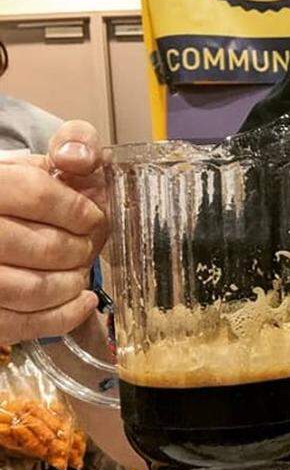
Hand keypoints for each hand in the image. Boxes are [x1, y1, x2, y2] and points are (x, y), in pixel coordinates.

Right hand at [0, 121, 107, 346]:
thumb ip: (73, 144)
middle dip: (76, 250)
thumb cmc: (22, 192)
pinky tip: (81, 301)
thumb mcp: (46, 158)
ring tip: (80, 273)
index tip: (92, 218)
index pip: (35, 193)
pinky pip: (17, 324)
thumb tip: (80, 158)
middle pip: (38, 246)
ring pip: (27, 290)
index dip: (76, 209)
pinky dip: (60, 317)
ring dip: (69, 285)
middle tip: (86, 249)